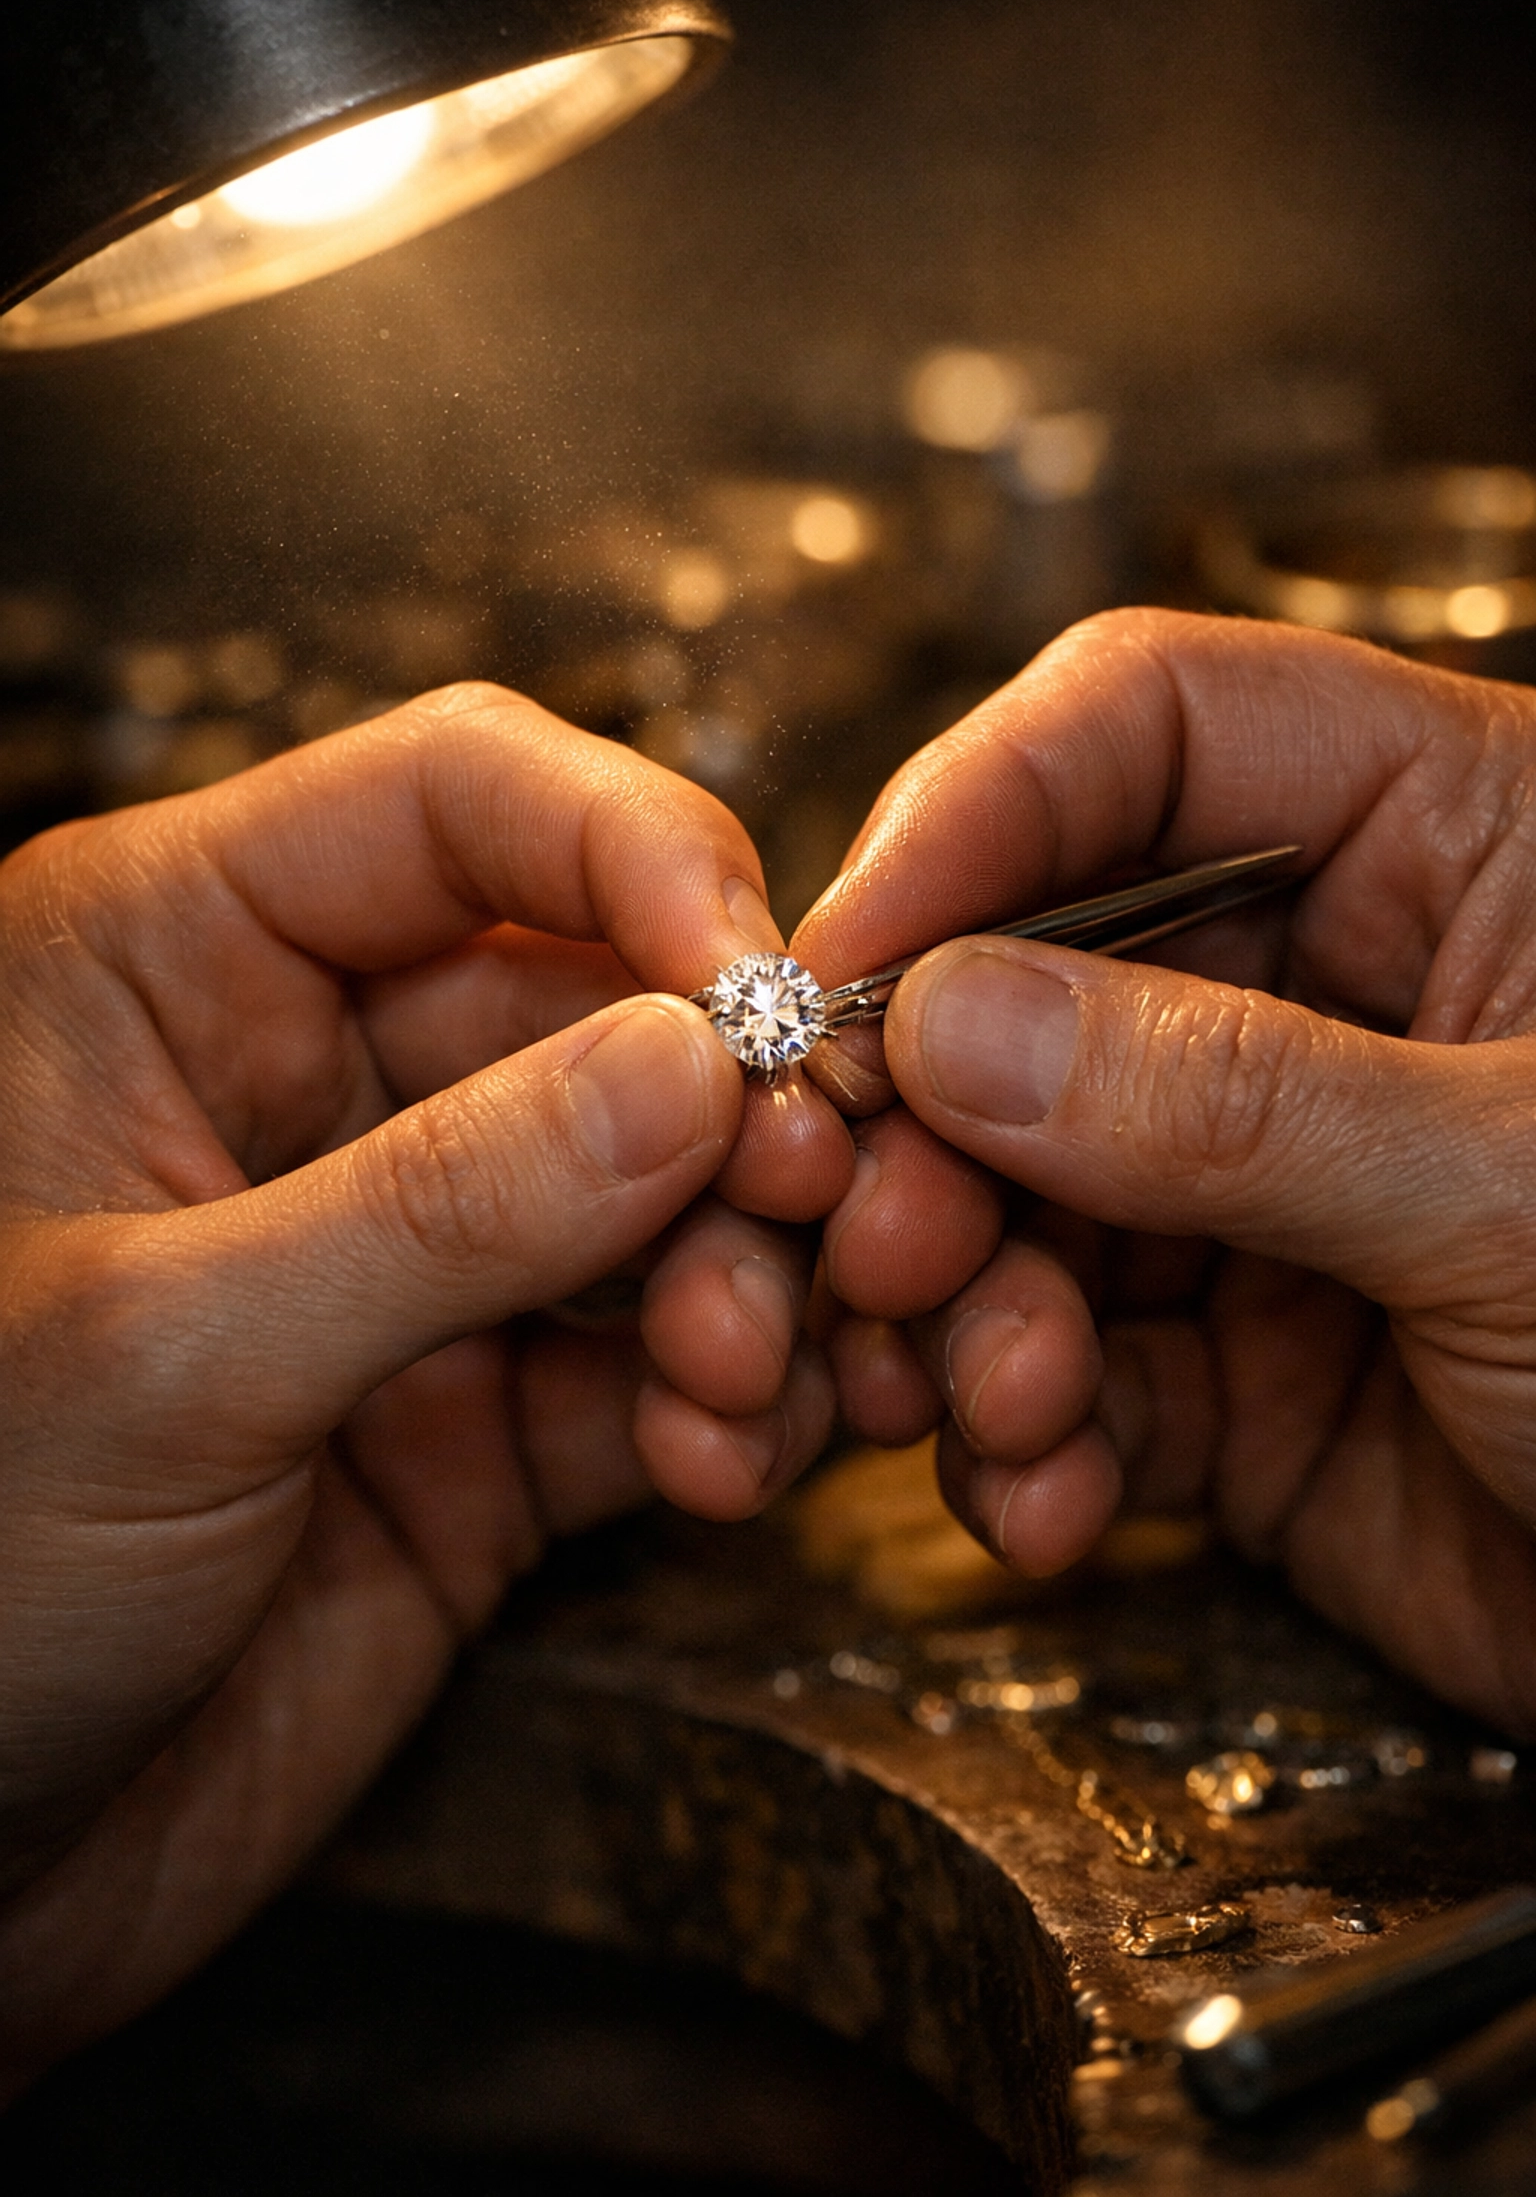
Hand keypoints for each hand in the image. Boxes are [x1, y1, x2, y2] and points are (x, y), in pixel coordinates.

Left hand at [0, 683, 848, 2091]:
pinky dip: (734, 1399)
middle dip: (731, 1107)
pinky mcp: (483, 1421)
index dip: (635, 853)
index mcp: (172, 966)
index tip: (760, 986)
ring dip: (751, 1269)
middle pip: (602, 998)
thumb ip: (442, 1202)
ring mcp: (412, 1259)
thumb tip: (692, 1065)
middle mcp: (310, 1082)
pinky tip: (727, 1457)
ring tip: (746, 1374)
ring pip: (664, 1185)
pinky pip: (664, 1363)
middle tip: (814, 1206)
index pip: (457, 801)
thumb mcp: (163, 1354)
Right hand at [794, 610, 1535, 1739]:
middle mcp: (1335, 995)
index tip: (844, 952)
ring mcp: (1271, 1188)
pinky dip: (1019, 1433)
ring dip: (954, 1294)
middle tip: (865, 1217)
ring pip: (1019, 1188)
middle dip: (930, 1112)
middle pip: (1038, 974)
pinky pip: (1067, 1369)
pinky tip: (1039, 1490)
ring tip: (973, 1386)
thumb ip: (1235, 1101)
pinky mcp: (1241, 1368)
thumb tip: (958, 1021)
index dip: (978, 810)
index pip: (1156, 727)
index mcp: (1455, 843)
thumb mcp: (1524, 1186)